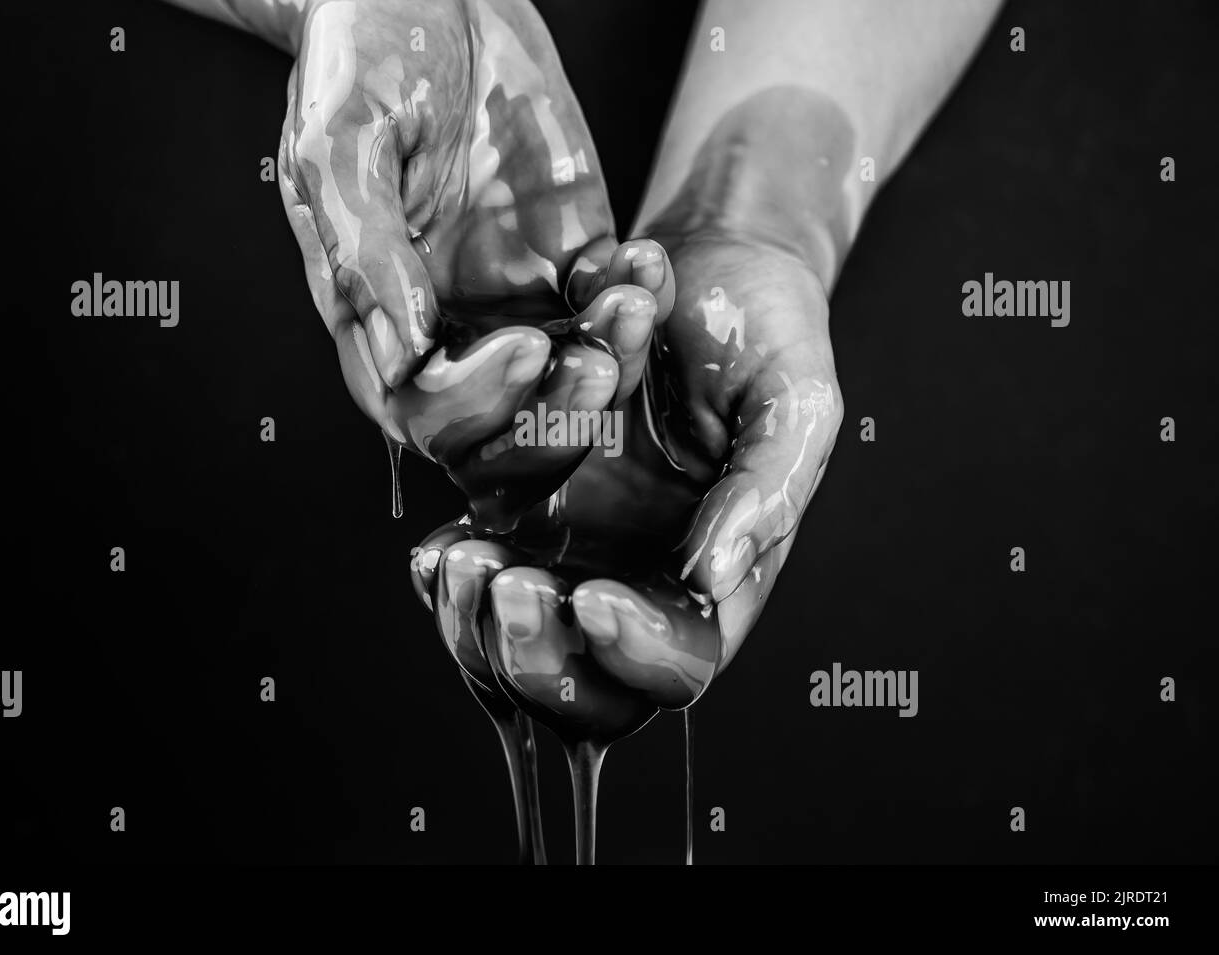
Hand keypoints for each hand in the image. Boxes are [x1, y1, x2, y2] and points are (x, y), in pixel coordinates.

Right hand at [274, 0, 673, 526]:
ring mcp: (516, 295)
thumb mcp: (339, 141)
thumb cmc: (363, 59)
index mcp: (376, 315)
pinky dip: (639, 298)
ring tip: (631, 299)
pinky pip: (613, 307)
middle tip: (597, 365)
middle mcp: (448, 323)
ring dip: (611, 359)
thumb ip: (363, 246)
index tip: (523, 347)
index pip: (422, 406)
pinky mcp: (572, 256)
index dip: (474, 401)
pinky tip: (643, 261)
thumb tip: (403, 348)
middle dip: (554, 415)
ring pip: (571, 377)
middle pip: (504, 425)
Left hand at [410, 231, 842, 737]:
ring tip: (462, 561)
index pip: (681, 660)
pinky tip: (437, 551)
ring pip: (513, 635)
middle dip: (536, 655)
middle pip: (583, 678)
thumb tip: (714, 579)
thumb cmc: (765, 333)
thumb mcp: (795, 403)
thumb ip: (767, 491)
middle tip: (507, 589)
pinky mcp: (519, 500)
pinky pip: (477, 562)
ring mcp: (572, 544)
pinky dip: (449, 573)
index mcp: (717, 577)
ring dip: (477, 621)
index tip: (593, 600)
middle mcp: (638, 574)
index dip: (635, 653)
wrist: (706, 260)